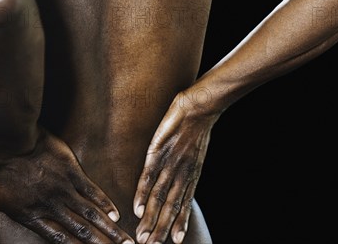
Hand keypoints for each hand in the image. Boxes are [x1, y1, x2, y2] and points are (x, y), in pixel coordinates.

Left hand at [0, 128, 134, 243]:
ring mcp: (64, 188)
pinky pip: (92, 190)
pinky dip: (104, 203)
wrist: (7, 138)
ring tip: (125, 240)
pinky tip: (115, 213)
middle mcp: (51, 206)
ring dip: (109, 229)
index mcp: (30, 215)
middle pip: (81, 230)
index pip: (59, 239)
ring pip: (90, 213)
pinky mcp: (72, 170)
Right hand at [133, 91, 218, 243]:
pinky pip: (149, 176)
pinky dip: (143, 193)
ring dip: (151, 218)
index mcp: (192, 174)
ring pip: (160, 197)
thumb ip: (188, 168)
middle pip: (170, 206)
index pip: (184, 204)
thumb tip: (182, 180)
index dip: (178, 224)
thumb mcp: (197, 151)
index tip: (171, 242)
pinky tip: (137, 208)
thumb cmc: (197, 126)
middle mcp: (183, 173)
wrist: (200, 106)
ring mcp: (171, 163)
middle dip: (161, 228)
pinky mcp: (159, 152)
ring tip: (143, 236)